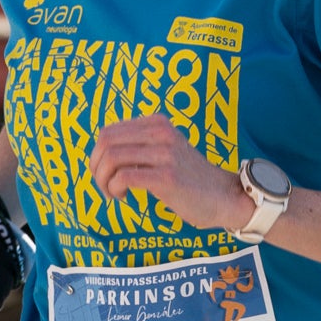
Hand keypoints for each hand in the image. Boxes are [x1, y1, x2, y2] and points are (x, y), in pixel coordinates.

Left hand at [88, 114, 248, 231]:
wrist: (224, 196)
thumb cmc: (190, 179)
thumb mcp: (166, 150)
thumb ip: (140, 145)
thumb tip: (101, 154)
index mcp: (158, 123)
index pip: (108, 131)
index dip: (97, 155)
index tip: (105, 174)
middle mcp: (161, 133)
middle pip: (105, 143)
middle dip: (96, 167)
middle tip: (104, 185)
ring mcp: (165, 154)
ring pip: (111, 159)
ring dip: (103, 181)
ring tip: (113, 193)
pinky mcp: (166, 177)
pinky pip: (124, 178)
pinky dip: (115, 189)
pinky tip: (124, 197)